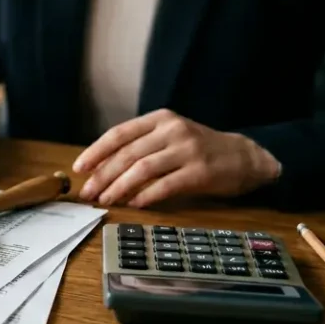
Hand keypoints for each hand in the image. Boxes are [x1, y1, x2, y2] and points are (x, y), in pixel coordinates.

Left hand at [71, 109, 280, 207]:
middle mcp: (172, 130)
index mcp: (160, 119)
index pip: (119, 134)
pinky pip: (165, 185)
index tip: (79, 168)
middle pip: (127, 153)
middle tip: (88, 193)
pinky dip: (146, 195)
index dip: (96, 151)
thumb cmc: (200, 149)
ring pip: (142, 169)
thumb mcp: (170, 137)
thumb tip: (101, 169)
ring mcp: (187, 150)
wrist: (245, 156)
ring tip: (106, 200)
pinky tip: (134, 204)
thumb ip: (141, 146)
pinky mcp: (200, 172)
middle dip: (103, 175)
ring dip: (119, 187)